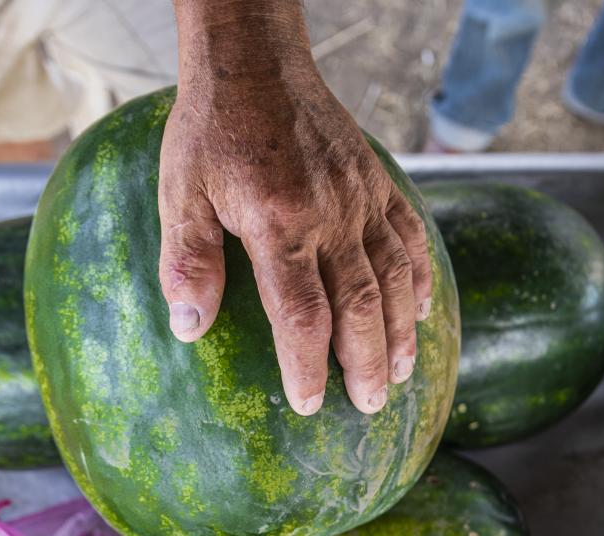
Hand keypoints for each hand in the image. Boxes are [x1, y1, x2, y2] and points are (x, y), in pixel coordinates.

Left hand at [159, 1, 432, 415]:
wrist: (254, 62)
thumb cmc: (210, 130)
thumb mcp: (180, 191)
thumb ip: (186, 259)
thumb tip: (189, 329)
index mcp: (278, 224)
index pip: (301, 315)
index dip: (308, 367)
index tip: (311, 406)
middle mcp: (330, 215)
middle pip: (360, 306)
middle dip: (366, 363)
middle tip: (370, 406)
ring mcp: (361, 198)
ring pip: (394, 278)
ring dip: (400, 331)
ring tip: (400, 374)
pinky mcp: (377, 181)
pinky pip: (409, 235)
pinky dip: (420, 277)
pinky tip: (422, 310)